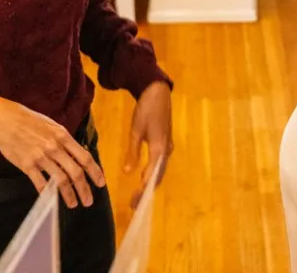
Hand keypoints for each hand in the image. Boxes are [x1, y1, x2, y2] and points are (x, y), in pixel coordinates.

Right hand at [0, 95, 104, 208]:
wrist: (3, 119)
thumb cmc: (27, 120)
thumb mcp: (50, 124)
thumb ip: (63, 139)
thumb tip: (75, 154)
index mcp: (62, 135)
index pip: (84, 156)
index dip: (95, 171)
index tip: (101, 182)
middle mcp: (54, 146)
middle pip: (76, 172)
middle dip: (85, 189)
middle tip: (89, 201)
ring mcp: (40, 156)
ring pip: (61, 181)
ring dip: (69, 195)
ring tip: (73, 204)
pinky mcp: (27, 165)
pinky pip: (40, 184)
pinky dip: (47, 194)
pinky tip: (51, 201)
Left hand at [124, 81, 172, 208]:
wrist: (158, 92)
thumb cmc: (146, 109)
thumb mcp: (135, 130)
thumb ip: (133, 152)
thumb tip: (128, 173)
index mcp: (159, 149)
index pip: (151, 177)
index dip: (143, 191)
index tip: (134, 203)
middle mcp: (166, 151)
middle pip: (158, 177)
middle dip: (147, 192)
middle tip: (134, 204)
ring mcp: (168, 147)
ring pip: (160, 171)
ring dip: (150, 184)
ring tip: (138, 195)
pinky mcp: (166, 143)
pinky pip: (160, 164)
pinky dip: (153, 174)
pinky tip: (144, 178)